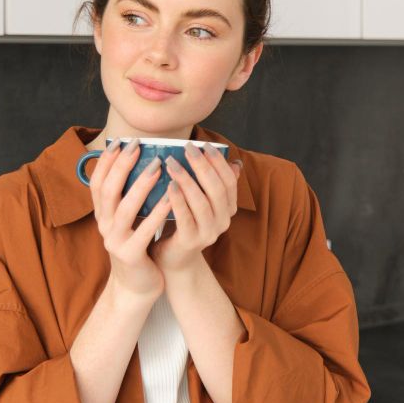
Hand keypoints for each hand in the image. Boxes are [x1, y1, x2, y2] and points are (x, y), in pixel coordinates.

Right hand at [88, 137, 171, 299]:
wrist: (136, 286)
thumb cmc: (138, 246)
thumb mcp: (129, 220)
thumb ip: (130, 197)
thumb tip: (143, 162)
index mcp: (102, 215)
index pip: (97, 183)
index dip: (105, 162)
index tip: (119, 141)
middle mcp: (103, 226)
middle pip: (107, 191)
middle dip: (121, 165)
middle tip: (137, 146)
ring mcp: (115, 241)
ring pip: (124, 208)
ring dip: (141, 185)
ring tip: (157, 166)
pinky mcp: (130, 255)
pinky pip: (144, 230)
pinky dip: (158, 212)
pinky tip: (171, 198)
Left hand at [151, 142, 242, 273]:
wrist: (172, 258)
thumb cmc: (183, 222)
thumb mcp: (200, 200)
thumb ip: (212, 183)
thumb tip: (234, 162)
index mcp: (228, 208)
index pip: (229, 180)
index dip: (218, 161)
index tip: (204, 144)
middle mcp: (223, 221)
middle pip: (216, 188)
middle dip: (202, 165)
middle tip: (188, 148)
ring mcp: (209, 233)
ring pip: (201, 202)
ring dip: (187, 179)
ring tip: (172, 162)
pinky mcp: (191, 242)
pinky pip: (186, 217)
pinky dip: (178, 200)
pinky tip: (169, 185)